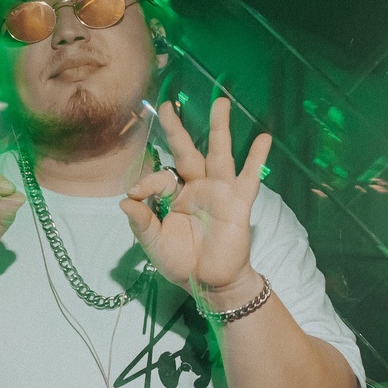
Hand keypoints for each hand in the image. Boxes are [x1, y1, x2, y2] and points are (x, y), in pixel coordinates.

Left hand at [121, 96, 270, 301]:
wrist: (209, 284)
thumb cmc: (182, 262)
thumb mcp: (154, 242)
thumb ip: (141, 221)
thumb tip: (123, 200)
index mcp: (176, 195)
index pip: (161, 176)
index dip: (147, 181)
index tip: (135, 194)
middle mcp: (197, 188)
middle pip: (188, 151)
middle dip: (178, 128)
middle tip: (169, 104)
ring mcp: (219, 192)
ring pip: (219, 154)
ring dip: (220, 128)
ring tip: (221, 103)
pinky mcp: (238, 203)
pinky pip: (249, 177)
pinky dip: (257, 158)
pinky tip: (263, 138)